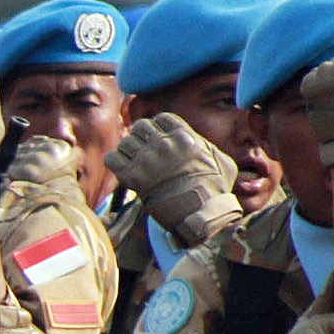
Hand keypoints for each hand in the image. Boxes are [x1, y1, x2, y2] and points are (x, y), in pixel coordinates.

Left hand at [107, 114, 242, 246]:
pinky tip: (126, 169)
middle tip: (148, 151)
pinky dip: (116, 162)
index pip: (162, 118)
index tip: (162, 139)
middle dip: (143, 137)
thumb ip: (205, 145)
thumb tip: (195, 140)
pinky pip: (112, 158)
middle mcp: (163, 145)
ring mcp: (146, 160)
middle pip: (141, 126)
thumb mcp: (221, 161)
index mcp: (184, 137)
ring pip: (126, 141)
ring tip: (138, 162)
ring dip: (130, 151)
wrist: (198, 215)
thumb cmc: (213, 190)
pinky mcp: (131, 177)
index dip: (160, 128)